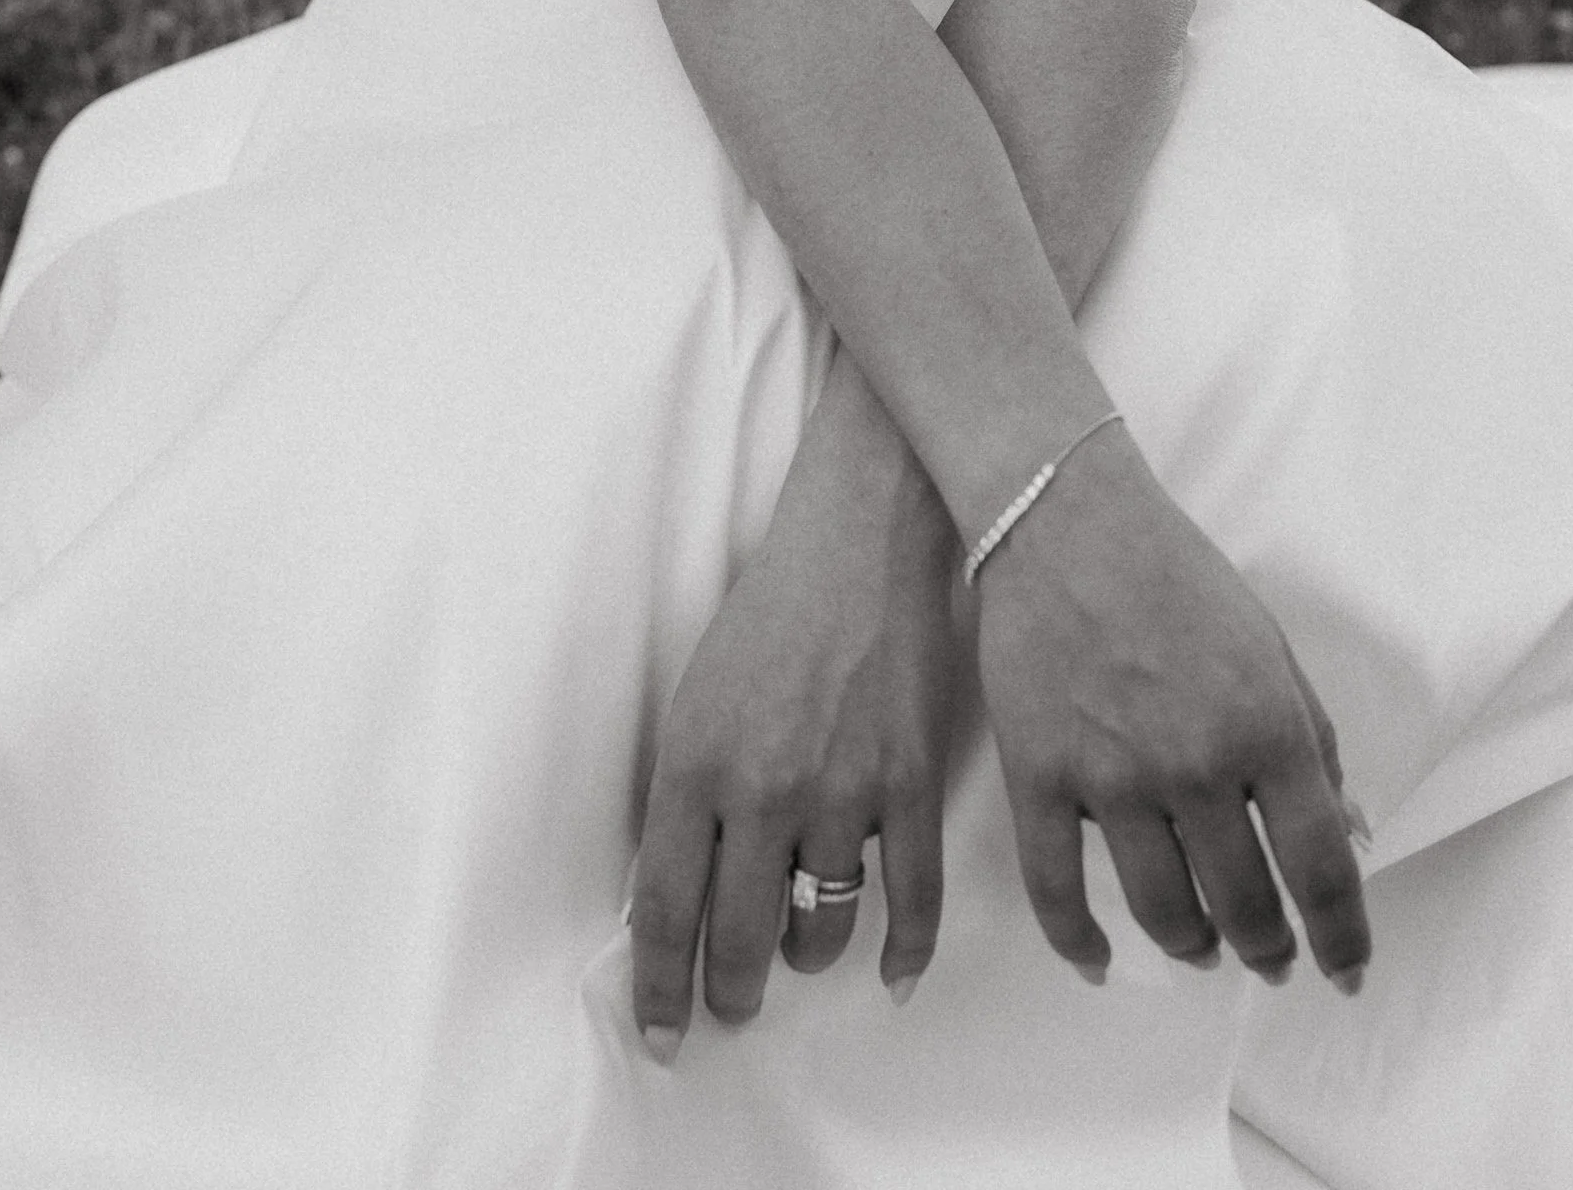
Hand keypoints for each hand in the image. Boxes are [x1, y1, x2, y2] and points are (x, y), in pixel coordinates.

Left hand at [628, 370, 963, 1058]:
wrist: (860, 540)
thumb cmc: (771, 611)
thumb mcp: (697, 697)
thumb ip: (689, 796)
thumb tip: (684, 894)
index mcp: (694, 766)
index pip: (665, 911)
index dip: (661, 987)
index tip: (664, 1032)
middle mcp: (762, 791)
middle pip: (740, 939)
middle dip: (732, 991)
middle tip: (731, 1006)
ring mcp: (842, 792)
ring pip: (823, 930)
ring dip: (808, 957)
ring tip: (799, 954)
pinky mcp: (908, 783)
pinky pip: (911, 901)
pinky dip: (903, 952)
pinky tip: (893, 976)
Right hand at [974, 419, 1371, 992]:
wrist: (1066, 517)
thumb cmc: (1175, 573)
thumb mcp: (1271, 646)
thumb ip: (1314, 742)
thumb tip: (1348, 830)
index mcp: (1266, 728)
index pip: (1322, 868)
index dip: (1343, 937)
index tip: (1346, 971)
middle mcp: (1195, 764)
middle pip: (1246, 904)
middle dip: (1269, 947)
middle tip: (1272, 958)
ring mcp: (1112, 777)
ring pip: (1163, 912)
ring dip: (1194, 946)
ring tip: (1205, 949)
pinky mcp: (1039, 776)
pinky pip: (1056, 890)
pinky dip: (1079, 943)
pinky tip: (1100, 960)